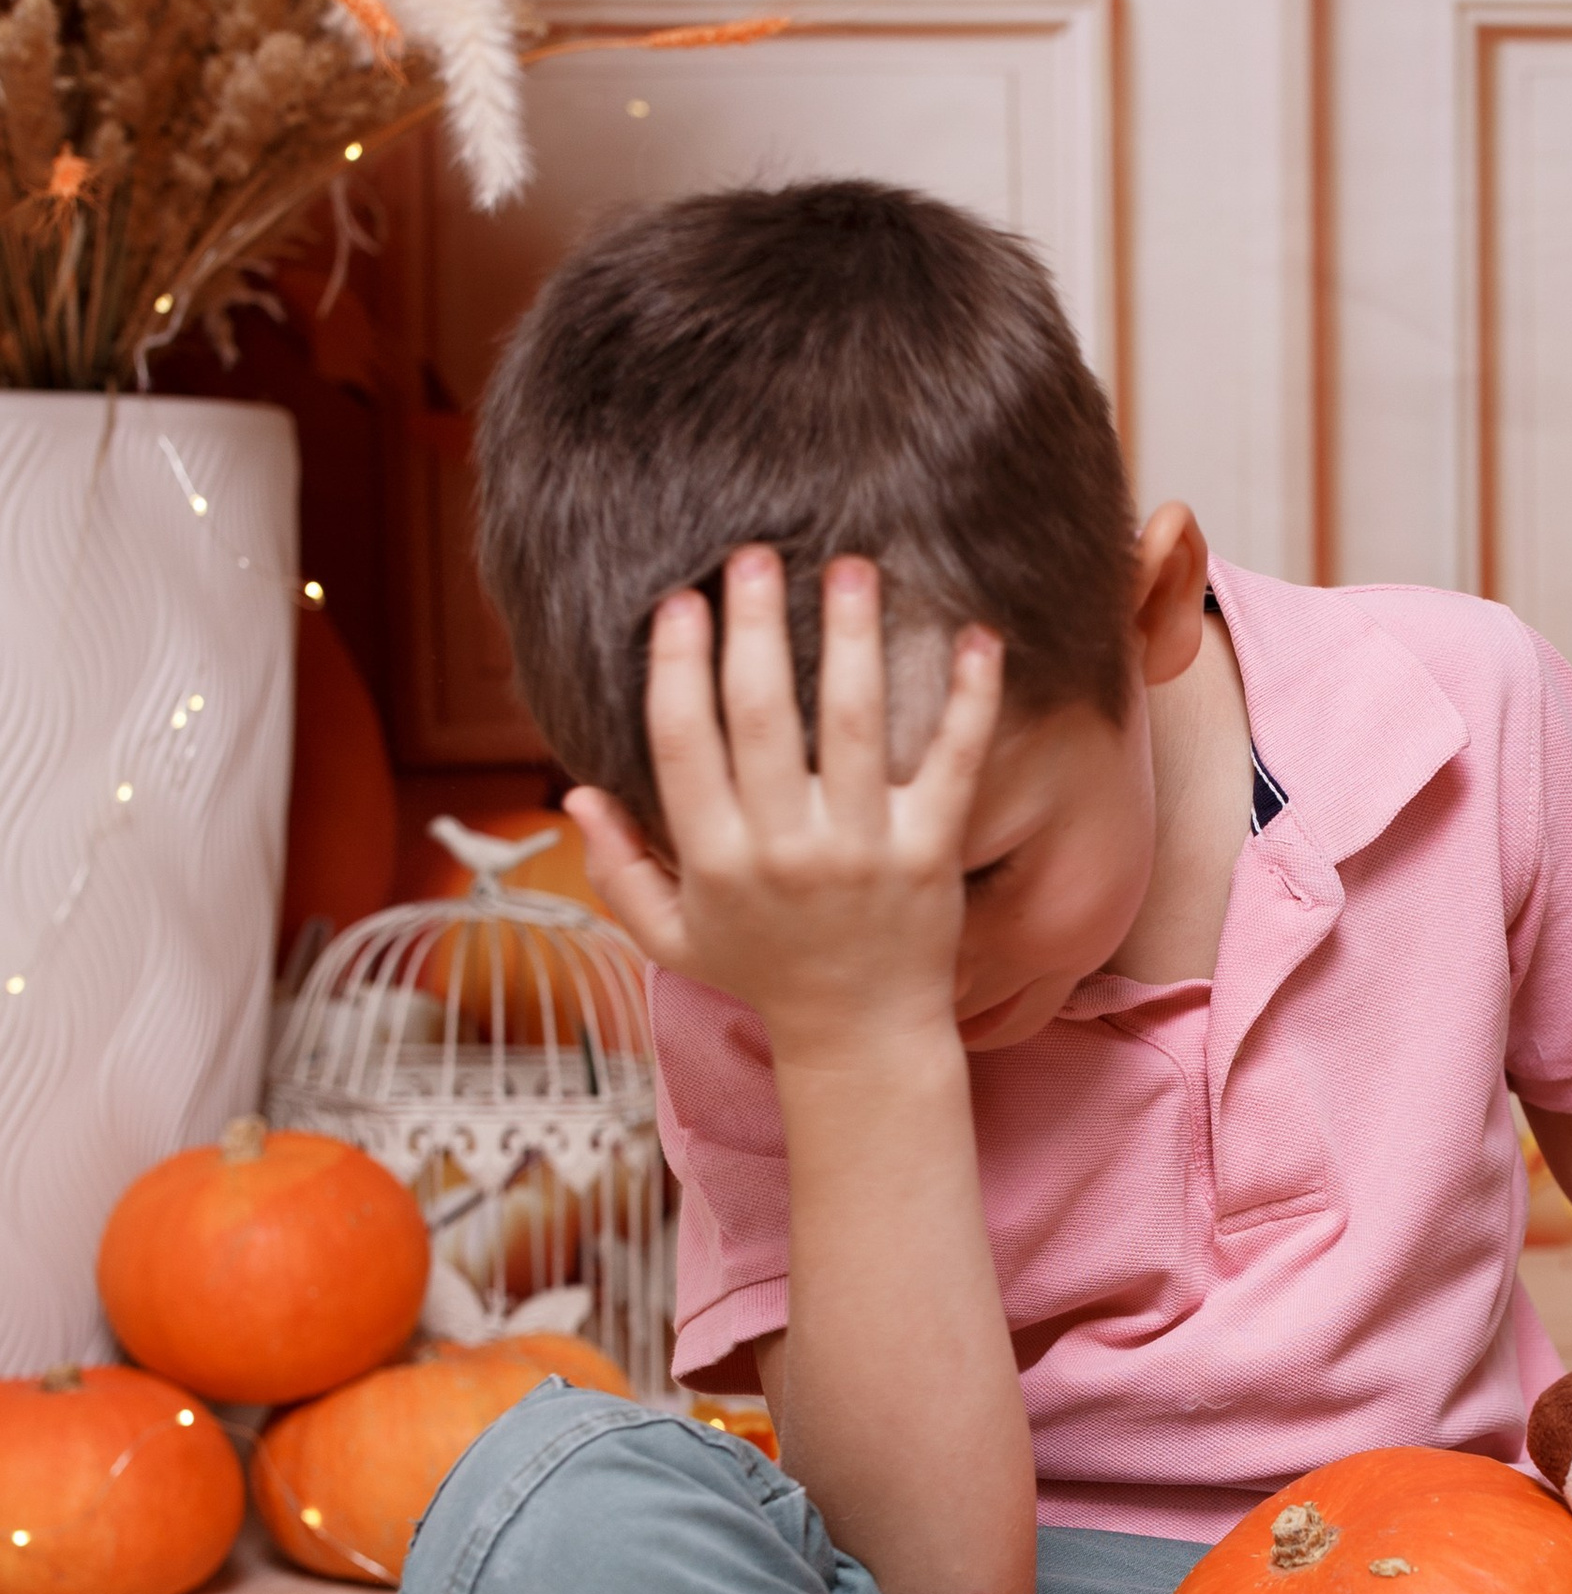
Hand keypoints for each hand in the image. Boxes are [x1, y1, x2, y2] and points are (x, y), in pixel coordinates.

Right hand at [565, 550, 1003, 1073]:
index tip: (678, 601)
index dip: (676, 666)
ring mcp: (862, 849)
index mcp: (713, 858)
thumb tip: (572, 791)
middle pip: (761, 717)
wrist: (860, 1039)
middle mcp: (784, 849)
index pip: (683, 743)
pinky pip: (951, 763)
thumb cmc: (764, 975)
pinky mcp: (931, 853)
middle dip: (755, 628)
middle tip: (756, 554)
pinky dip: (968, 699)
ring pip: (852, 725)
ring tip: (850, 566)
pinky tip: (977, 634)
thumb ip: (618, 867)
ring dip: (851, 639)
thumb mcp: (671, 936)